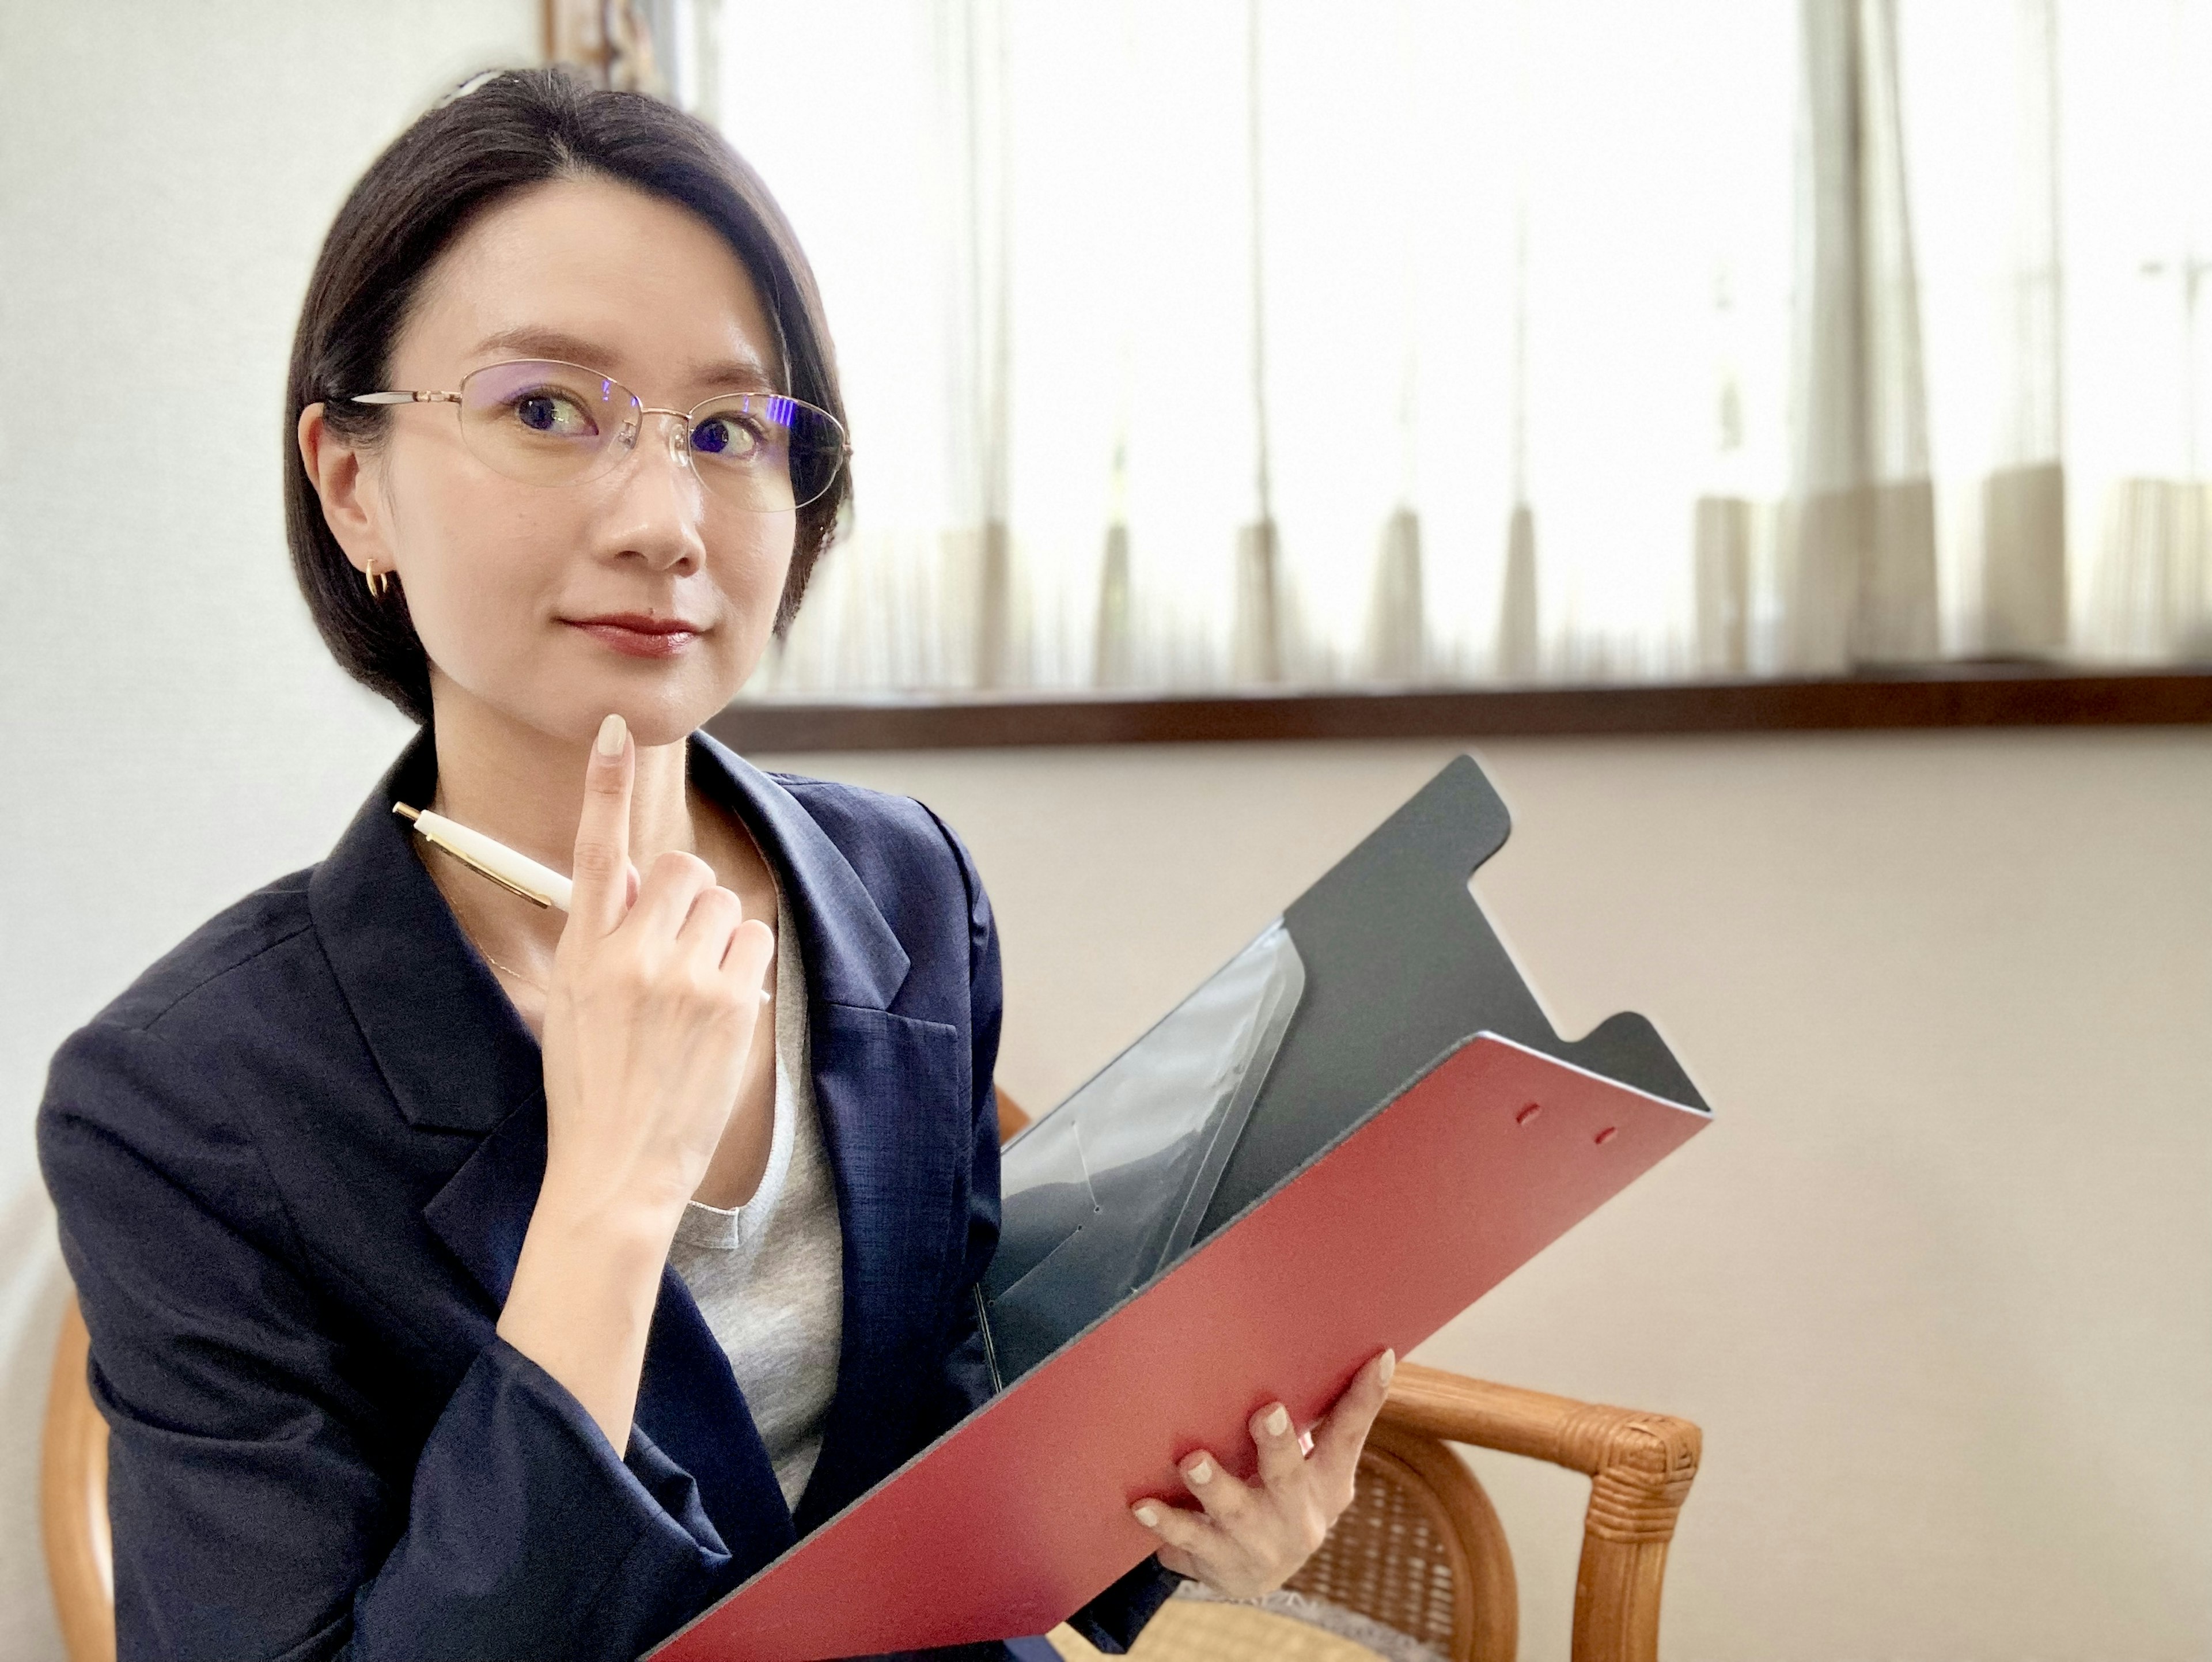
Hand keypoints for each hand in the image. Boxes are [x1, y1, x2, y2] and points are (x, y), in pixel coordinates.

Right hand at [538, 711, 775, 1227]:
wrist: (616, 1169)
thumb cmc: (592, 1088)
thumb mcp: (572, 1004)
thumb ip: (603, 938)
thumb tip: (641, 886)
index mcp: (582, 950)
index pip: (596, 850)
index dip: (605, 785)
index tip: (617, 728)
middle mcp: (630, 953)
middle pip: (685, 871)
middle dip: (690, 897)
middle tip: (678, 945)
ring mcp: (682, 978)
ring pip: (727, 907)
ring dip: (718, 937)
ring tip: (693, 994)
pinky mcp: (729, 1003)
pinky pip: (753, 944)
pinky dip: (744, 966)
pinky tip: (721, 1009)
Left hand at [1130, 1349, 1395, 1598]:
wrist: (1255, 1573)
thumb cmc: (1283, 1494)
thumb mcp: (1314, 1467)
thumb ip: (1320, 1417)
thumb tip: (1345, 1343)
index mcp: (1328, 1482)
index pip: (1349, 1434)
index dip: (1366, 1397)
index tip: (1378, 1356)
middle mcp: (1299, 1516)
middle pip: (1288, 1477)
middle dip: (1277, 1446)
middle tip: (1266, 1412)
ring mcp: (1259, 1544)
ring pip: (1235, 1512)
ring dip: (1215, 1486)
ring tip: (1194, 1463)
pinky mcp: (1218, 1561)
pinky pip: (1189, 1540)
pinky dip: (1166, 1524)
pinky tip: (1143, 1506)